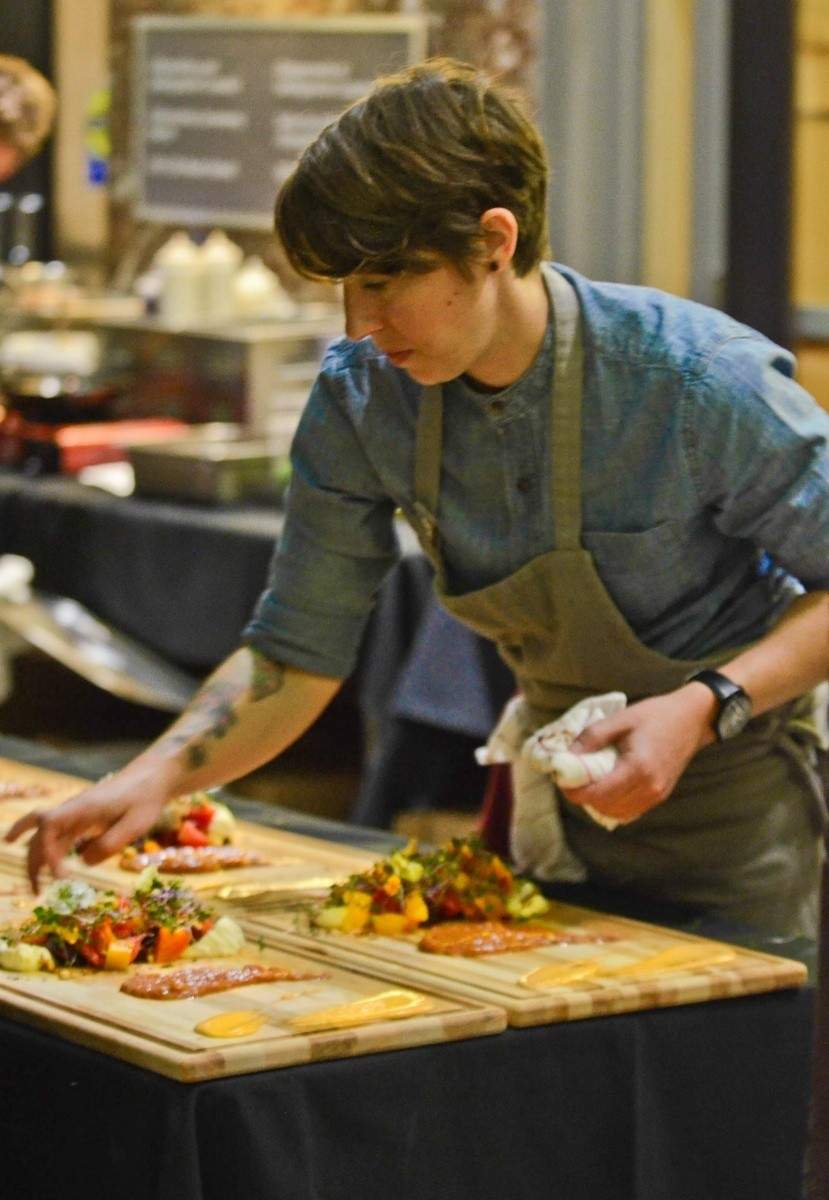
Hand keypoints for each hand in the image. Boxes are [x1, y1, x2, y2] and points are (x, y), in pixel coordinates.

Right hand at [4, 771, 169, 891]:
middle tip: (36, 890)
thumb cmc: (144, 799)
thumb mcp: (135, 824)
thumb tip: (83, 862)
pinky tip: (54, 872)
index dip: (47, 851)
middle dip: (33, 860)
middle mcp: (73, 810)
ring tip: (37, 889)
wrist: (150, 778)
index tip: (61, 876)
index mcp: (83, 807)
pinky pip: (59, 838)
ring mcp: (75, 815)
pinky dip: (51, 855)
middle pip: (39, 831)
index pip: (49, 825)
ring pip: (44, 836)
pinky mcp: (81, 820)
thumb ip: (110, 844)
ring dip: (37, 860)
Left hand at [559, 686, 716, 822]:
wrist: (692, 719)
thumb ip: (592, 738)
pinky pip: (629, 810)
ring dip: (597, 801)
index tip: (560, 778)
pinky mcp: (660, 796)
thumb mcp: (620, 719)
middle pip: (603, 806)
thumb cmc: (656, 715)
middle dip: (583, 795)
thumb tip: (567, 757)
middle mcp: (649, 789)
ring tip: (588, 780)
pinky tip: (606, 786)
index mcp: (638, 769)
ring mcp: (656, 796)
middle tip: (571, 777)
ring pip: (615, 812)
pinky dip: (612, 803)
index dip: (573, 790)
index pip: (596, 794)